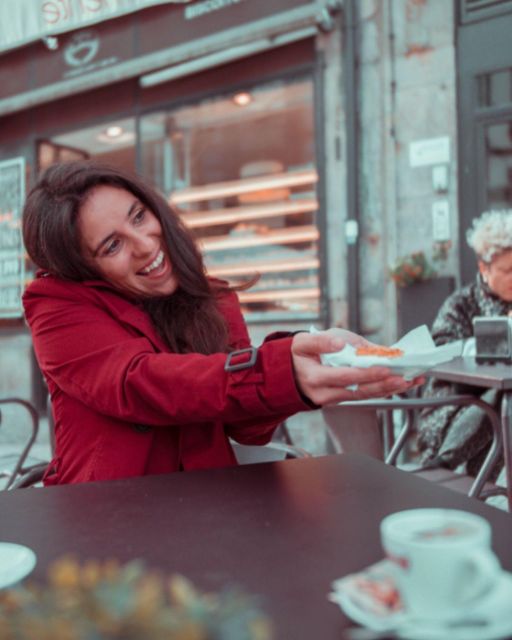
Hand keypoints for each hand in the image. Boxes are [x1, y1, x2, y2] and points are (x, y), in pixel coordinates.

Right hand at [291, 329, 422, 405]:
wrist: (287, 374)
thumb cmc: (297, 355)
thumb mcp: (302, 342)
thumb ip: (321, 341)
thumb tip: (340, 344)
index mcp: (314, 377)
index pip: (344, 376)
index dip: (366, 373)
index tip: (385, 367)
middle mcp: (324, 393)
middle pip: (358, 390)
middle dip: (384, 384)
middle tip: (404, 377)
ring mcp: (333, 399)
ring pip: (364, 395)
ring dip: (388, 388)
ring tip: (409, 380)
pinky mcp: (341, 399)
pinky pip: (363, 395)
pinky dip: (382, 389)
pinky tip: (398, 384)